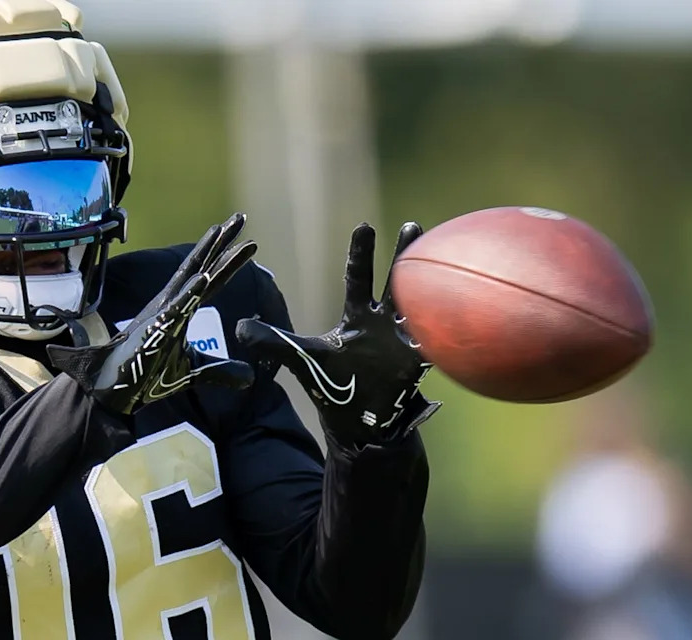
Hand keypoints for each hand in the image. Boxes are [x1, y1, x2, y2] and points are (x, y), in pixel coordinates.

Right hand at [49, 213, 256, 413]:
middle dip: (222, 242)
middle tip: (241, 217)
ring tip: (223, 230)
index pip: (211, 279)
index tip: (249, 240)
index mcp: (181, 309)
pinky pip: (177, 307)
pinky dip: (191, 292)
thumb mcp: (194, 372)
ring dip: (208, 255)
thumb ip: (221, 370)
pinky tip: (205, 277)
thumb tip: (251, 377)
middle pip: (203, 266)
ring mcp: (165, 312)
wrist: (114, 389)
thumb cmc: (148, 375)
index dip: (228, 260)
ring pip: (192, 278)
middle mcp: (173, 303)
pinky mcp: (157, 328)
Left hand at [237, 222, 440, 445]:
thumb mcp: (300, 359)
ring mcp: (403, 341)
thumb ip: (272, 341)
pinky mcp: (417, 364)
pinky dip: (440, 332)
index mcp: (356, 317)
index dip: (361, 253)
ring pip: (419, 305)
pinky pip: (433, 344)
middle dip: (403, 255)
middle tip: (412, 226)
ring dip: (428, 287)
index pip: (358, 278)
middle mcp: (382, 322)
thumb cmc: (331, 385)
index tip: (364, 225)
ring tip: (442, 261)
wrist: (356, 423)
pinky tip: (453, 316)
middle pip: (395, 281)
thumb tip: (238, 327)